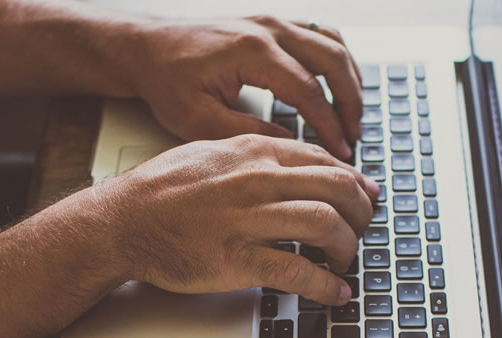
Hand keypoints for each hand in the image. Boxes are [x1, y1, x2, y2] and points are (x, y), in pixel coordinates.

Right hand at [90, 135, 377, 305]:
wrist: (121, 221)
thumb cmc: (159, 191)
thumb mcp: (211, 152)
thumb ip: (253, 155)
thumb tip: (292, 162)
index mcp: (253, 152)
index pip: (324, 161)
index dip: (354, 182)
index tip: (365, 197)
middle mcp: (256, 180)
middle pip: (337, 189)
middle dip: (361, 213)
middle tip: (362, 231)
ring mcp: (248, 219)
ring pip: (325, 224)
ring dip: (348, 248)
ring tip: (347, 263)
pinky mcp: (238, 259)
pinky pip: (298, 270)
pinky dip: (325, 286)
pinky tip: (334, 294)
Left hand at [126, 15, 362, 159]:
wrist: (147, 47)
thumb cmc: (166, 80)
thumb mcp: (199, 120)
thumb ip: (247, 133)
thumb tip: (290, 147)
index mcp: (252, 52)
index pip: (307, 91)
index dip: (328, 124)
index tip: (341, 151)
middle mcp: (268, 29)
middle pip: (332, 61)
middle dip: (350, 102)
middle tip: (354, 136)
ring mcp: (272, 22)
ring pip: (332, 44)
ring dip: (349, 79)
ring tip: (353, 115)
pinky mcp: (271, 24)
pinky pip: (321, 35)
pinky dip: (337, 61)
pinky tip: (339, 86)